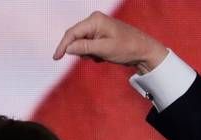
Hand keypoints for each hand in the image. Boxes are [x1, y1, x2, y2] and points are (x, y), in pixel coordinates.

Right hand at [53, 10, 167, 71]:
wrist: (145, 51)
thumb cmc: (127, 48)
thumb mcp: (104, 50)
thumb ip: (85, 47)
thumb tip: (68, 48)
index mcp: (95, 20)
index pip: (72, 33)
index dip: (63, 46)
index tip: (56, 58)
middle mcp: (95, 20)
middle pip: (76, 38)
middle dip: (81, 51)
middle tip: (95, 58)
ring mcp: (98, 27)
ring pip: (83, 44)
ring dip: (89, 54)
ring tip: (102, 57)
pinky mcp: (102, 35)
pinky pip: (90, 46)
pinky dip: (94, 54)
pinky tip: (105, 57)